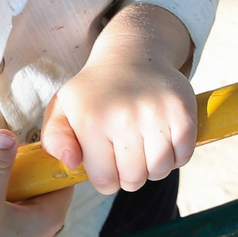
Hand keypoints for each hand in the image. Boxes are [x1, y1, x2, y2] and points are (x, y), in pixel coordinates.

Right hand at [0, 131, 72, 236]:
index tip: (30, 137)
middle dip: (28, 162)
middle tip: (7, 146)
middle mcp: (48, 222)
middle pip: (45, 179)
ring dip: (14, 175)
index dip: (51, 153)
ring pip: (29, 191)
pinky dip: (5, 190)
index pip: (64, 172)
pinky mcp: (14, 234)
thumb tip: (6, 132)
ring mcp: (31, 230)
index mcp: (53, 213)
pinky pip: (16, 202)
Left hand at [43, 7, 198, 193]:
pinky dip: (176, 156)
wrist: (133, 55)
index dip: (107, 179)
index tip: (107, 163)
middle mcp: (123, 117)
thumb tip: (71, 162)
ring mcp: (155, 114)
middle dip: (130, 175)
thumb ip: (54, 139)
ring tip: (145, 149)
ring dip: (154, 167)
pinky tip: (164, 141)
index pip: (105, 181)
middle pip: (134, 180)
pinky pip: (183, 156)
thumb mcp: (63, 108)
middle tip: (127, 156)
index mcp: (91, 121)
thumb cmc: (96, 91)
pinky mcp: (182, 112)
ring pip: (160, 171)